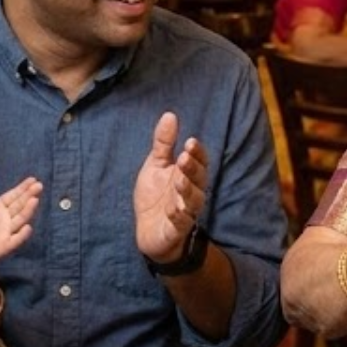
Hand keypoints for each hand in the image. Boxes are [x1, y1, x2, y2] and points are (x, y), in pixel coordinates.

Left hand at [0, 173, 42, 267]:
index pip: (13, 196)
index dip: (22, 188)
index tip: (33, 179)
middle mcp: (5, 219)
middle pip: (19, 205)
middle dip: (28, 196)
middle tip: (39, 186)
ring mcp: (6, 232)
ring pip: (19, 220)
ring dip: (27, 211)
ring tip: (34, 200)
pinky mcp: (4, 246)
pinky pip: (14, 240)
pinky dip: (21, 235)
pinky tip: (27, 227)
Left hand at [135, 112, 208, 263]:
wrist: (147, 231)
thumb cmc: (155, 197)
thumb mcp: (155, 166)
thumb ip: (163, 143)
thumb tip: (170, 114)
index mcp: (188, 175)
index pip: (199, 162)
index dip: (197, 153)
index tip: (190, 142)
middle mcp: (190, 193)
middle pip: (198, 180)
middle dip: (193, 168)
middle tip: (184, 157)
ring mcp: (185, 212)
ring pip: (193, 201)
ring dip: (188, 191)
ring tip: (179, 181)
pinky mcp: (175, 230)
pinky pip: (180, 223)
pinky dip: (177, 216)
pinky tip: (171, 209)